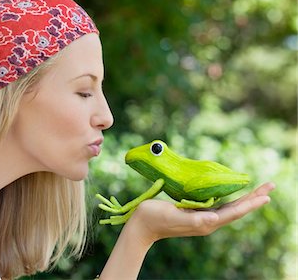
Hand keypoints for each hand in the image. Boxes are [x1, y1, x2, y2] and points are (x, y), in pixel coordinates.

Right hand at [128, 182, 274, 245]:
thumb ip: (194, 220)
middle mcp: (207, 221)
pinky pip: (218, 205)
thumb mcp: (173, 216)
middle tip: (270, 186)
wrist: (141, 225)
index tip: (266, 195)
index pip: (234, 212)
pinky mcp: (195, 213)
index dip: (250, 203)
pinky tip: (232, 193)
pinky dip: (230, 198)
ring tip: (258, 190)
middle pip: (236, 209)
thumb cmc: (154, 218)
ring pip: (229, 207)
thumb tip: (214, 219)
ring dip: (245, 198)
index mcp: (205, 223)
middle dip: (253, 198)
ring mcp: (201, 217)